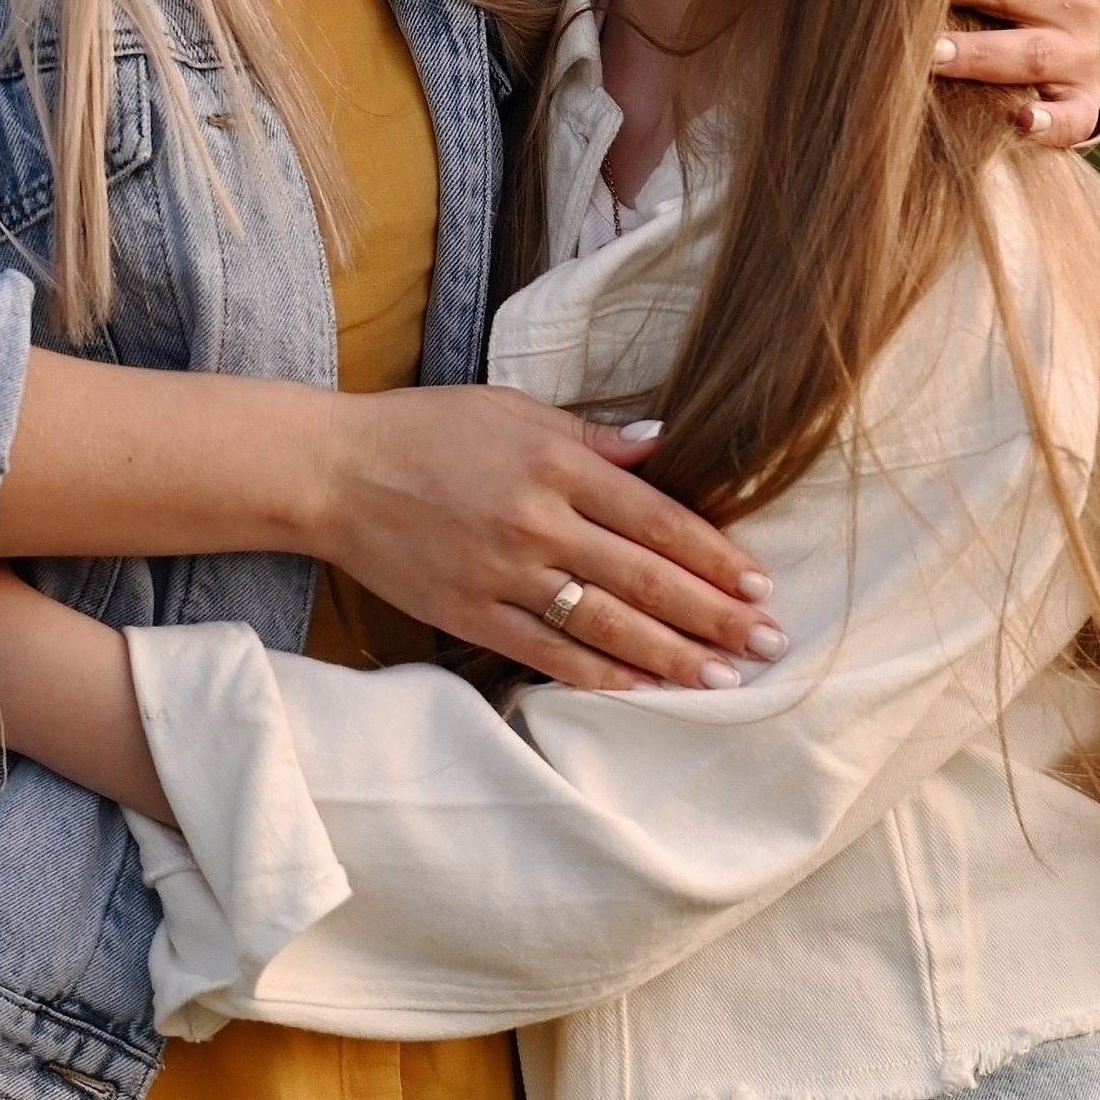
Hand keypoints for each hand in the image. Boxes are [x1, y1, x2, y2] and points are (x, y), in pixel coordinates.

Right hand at [306, 390, 785, 695]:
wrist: (331, 471)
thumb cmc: (425, 429)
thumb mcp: (512, 408)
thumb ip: (591, 433)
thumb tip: (665, 444)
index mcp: (554, 461)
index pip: (655, 517)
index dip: (714, 555)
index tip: (759, 583)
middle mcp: (536, 520)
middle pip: (644, 578)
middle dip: (714, 614)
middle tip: (768, 642)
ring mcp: (502, 573)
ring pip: (605, 624)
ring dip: (671, 655)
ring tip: (723, 679)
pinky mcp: (470, 613)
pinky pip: (549, 654)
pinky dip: (601, 675)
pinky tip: (644, 690)